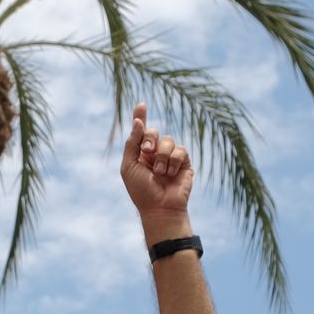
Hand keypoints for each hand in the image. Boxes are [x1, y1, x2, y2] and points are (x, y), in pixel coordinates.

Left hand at [120, 103, 193, 217]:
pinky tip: (171, 174)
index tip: (141, 105)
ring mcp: (170, 157)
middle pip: (154, 131)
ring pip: (168, 140)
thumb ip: (132, 143)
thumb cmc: (142, 191)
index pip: (141, 131)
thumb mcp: (129, 166)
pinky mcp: (184, 162)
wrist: (160, 207)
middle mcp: (155, 153)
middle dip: (150, 140)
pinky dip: (174, 161)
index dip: (141, 117)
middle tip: (147, 152)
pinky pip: (180, 150)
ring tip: (160, 173)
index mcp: (140, 154)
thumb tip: (138, 122)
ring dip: (162, 156)